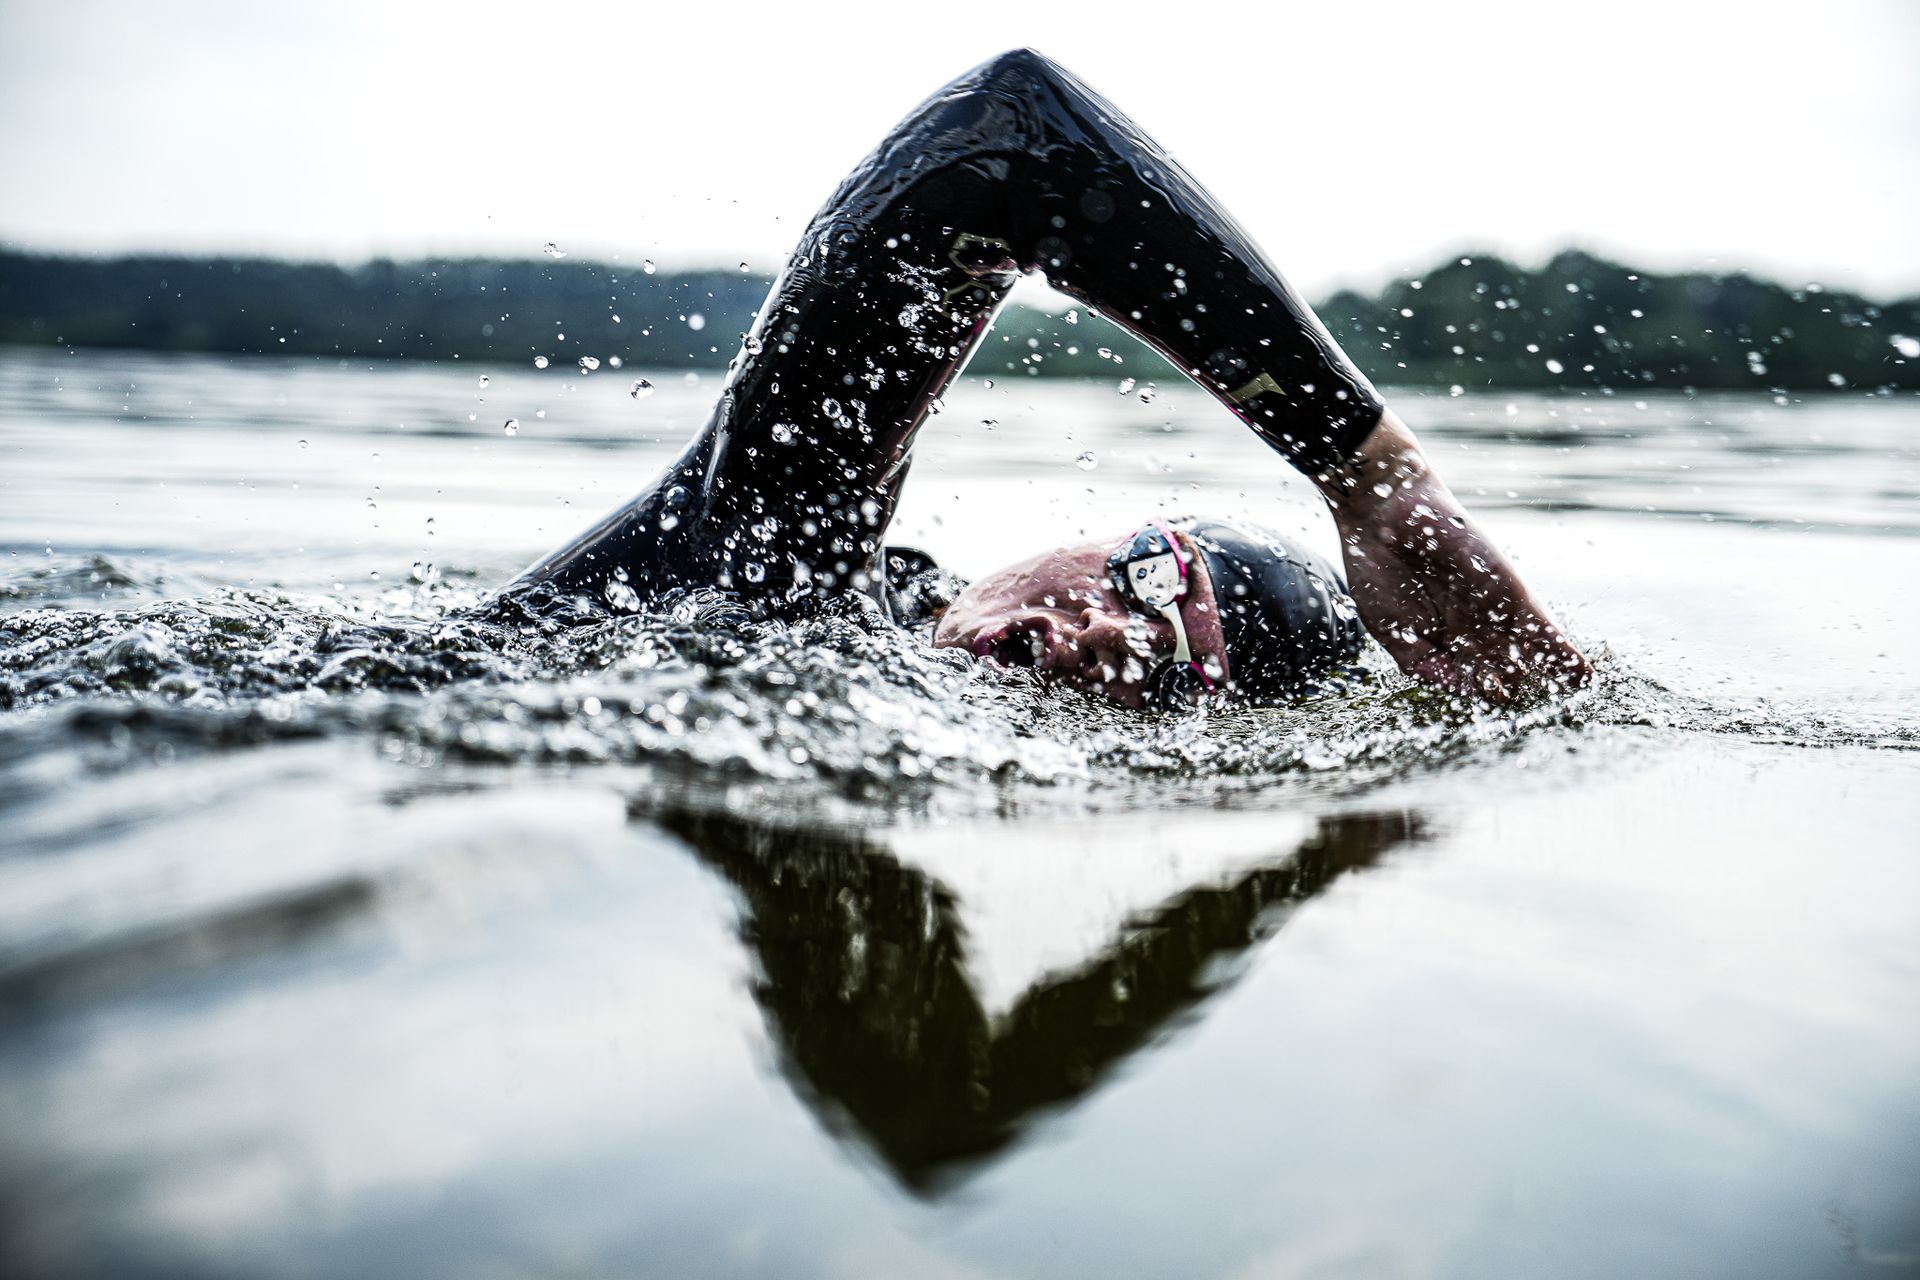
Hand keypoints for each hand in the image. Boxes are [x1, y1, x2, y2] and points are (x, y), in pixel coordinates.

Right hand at [1318, 411, 1592, 701]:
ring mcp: (1495, 613)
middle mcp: (1473, 627)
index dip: (1479, 693)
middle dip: (1514, 689)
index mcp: (1443, 636)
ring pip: (1532, 656)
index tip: (1482, 698)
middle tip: (1521, 705)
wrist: (1386, 514)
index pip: (1471, 678)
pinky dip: (1563, 657)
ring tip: (1574, 695)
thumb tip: (1457, 690)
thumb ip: (1421, 665)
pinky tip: (1583, 679)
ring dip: (1551, 678)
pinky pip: (1544, 633)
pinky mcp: (1512, 596)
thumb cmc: (1378, 568)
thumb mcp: (1392, 630)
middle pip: (1506, 670)